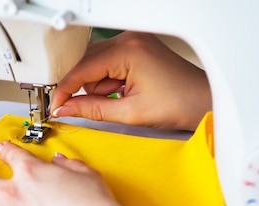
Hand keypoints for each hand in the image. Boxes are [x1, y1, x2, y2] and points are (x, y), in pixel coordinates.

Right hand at [50, 31, 211, 130]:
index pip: (82, 69)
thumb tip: (66, 109)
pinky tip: (124, 92)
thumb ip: (91, 110)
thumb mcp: (129, 113)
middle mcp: (129, 39)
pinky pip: (108, 64)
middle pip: (86, 64)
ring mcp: (133, 41)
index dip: (65, 90)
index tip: (55, 106)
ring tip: (123, 99)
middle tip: (93, 108)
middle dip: (86, 89)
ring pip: (95, 65)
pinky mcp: (136, 47)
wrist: (203, 101)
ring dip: (100, 87)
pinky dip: (109, 81)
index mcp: (128, 50)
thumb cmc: (179, 104)